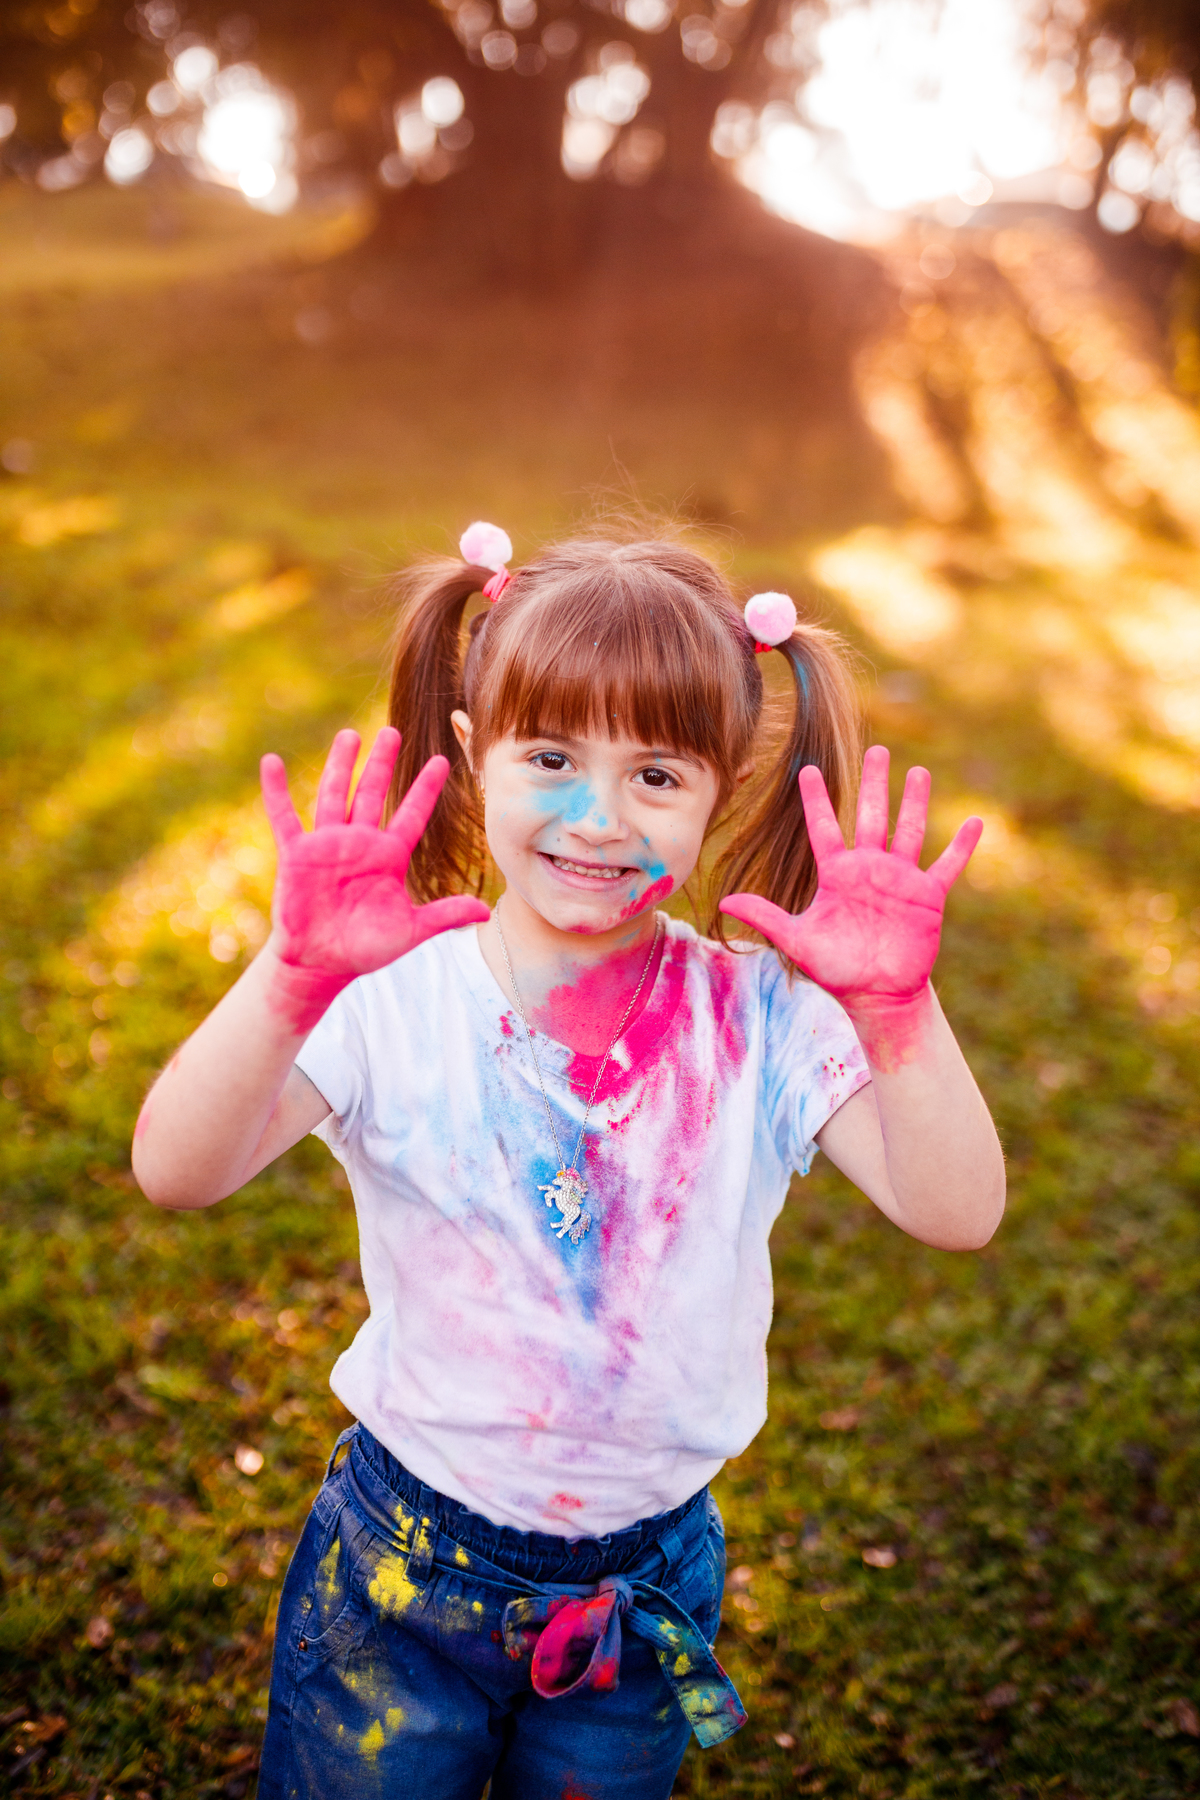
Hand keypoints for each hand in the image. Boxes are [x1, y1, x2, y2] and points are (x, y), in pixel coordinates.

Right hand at [261, 728, 489, 1026]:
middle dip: (383, 763)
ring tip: (350, 735)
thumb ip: (445, 915)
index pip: (413, 814)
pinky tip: (272, 762)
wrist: (320, 965)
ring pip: (335, 795)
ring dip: (340, 765)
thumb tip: (487, 912)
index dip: (426, 788)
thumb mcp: (411, 931)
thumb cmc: (365, 949)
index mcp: (389, 858)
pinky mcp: (296, 855)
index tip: (442, 761)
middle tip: (393, 731)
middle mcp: (359, 843)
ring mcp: (326, 845)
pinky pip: (284, 817)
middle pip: (373, 793)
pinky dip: (276, 791)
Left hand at [720, 747, 980, 1061]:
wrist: (877, 995)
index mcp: (837, 874)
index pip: (823, 827)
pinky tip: (975, 822)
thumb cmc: (837, 969)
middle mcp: (869, 869)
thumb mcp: (797, 941)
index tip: (808, 769)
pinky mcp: (927, 896)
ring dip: (915, 803)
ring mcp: (901, 879)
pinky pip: (947, 866)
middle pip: (871, 817)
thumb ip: (765, 917)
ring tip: (919, 771)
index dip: (816, 799)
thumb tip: (723, 901)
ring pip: (909, 831)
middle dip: (874, 783)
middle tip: (878, 749)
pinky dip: (962, 846)